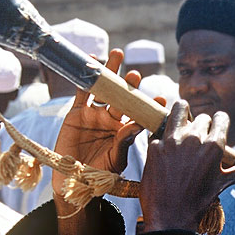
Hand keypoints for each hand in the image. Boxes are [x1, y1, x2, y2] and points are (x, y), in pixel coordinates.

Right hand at [52, 48, 144, 196]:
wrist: (73, 180)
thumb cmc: (99, 173)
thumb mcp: (116, 159)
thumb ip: (125, 141)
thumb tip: (137, 125)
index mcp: (126, 131)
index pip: (141, 115)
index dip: (150, 106)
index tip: (161, 100)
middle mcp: (113, 119)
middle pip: (123, 97)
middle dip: (129, 84)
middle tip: (136, 75)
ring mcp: (95, 114)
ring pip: (104, 90)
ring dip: (111, 72)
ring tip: (117, 55)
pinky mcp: (77, 112)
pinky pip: (82, 92)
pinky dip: (86, 78)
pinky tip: (92, 60)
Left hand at [140, 102, 234, 232]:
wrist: (171, 217)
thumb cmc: (198, 201)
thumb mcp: (221, 184)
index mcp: (214, 145)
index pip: (221, 117)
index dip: (219, 123)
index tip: (215, 129)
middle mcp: (195, 138)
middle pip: (202, 117)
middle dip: (201, 125)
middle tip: (197, 138)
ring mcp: (173, 140)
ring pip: (179, 109)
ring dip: (181, 116)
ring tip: (180, 128)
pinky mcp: (155, 145)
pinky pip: (159, 130)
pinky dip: (162, 136)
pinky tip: (164, 147)